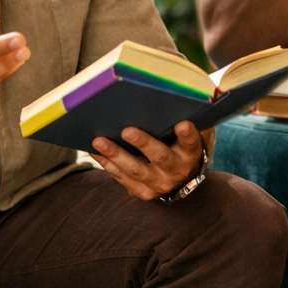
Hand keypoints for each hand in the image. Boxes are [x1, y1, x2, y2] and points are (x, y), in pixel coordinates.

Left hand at [90, 119, 205, 201]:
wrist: (178, 179)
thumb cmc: (178, 146)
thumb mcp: (185, 135)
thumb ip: (182, 118)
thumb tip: (171, 94)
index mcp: (190, 153)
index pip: (191, 142)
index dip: (188, 134)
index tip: (182, 124)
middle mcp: (177, 170)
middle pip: (160, 156)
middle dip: (143, 143)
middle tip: (127, 131)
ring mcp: (160, 184)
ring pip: (136, 170)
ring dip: (116, 155)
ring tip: (99, 141)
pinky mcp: (144, 192)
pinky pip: (123, 178)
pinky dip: (108, 164)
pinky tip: (96, 151)